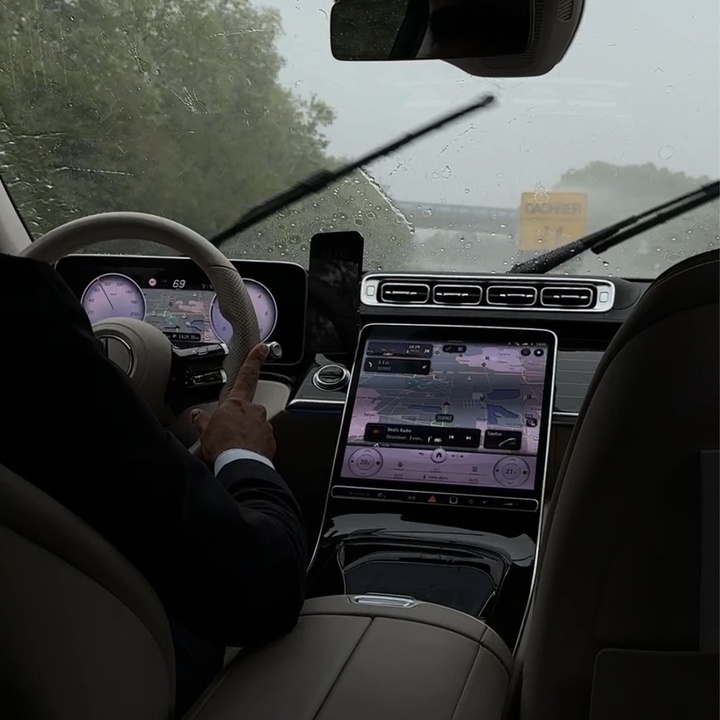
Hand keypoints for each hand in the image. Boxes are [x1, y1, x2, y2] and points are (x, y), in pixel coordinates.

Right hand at [190, 343, 275, 463]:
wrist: (239, 465)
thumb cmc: (222, 447)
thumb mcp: (205, 431)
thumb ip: (202, 421)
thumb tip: (196, 415)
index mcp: (237, 403)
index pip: (246, 375)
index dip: (254, 360)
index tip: (262, 348)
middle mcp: (254, 411)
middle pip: (248, 411)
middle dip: (240, 420)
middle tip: (229, 434)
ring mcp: (264, 426)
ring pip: (255, 427)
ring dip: (246, 435)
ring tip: (234, 448)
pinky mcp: (270, 442)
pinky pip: (261, 442)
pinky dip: (253, 447)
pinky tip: (244, 454)